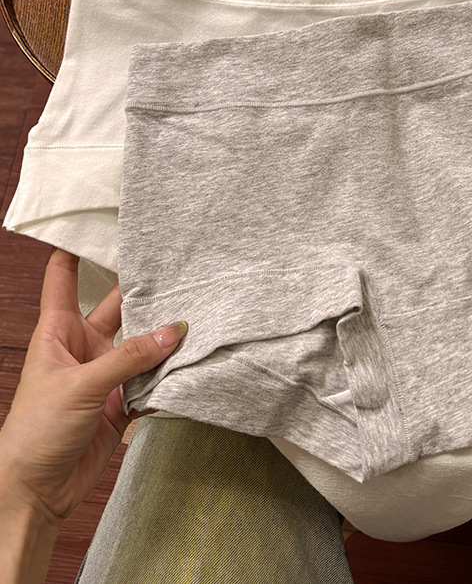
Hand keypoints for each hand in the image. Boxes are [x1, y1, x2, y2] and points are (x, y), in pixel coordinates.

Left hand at [0, 248, 186, 582]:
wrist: (36, 491)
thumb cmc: (35, 432)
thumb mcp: (80, 386)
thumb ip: (128, 358)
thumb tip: (173, 331)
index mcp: (58, 331)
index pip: (65, 276)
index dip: (77, 247)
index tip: (100, 220)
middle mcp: (84, 346)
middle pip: (117, 305)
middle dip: (143, 287)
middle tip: (177, 264)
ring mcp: (105, 373)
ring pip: (142, 342)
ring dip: (164, 333)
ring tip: (196, 309)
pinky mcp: (122, 402)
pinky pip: (152, 378)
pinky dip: (171, 371)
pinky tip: (192, 358)